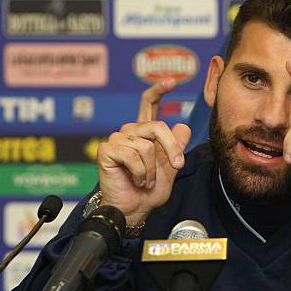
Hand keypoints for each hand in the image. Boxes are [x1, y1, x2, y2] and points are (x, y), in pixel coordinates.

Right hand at [97, 80, 191, 224]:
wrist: (134, 209)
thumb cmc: (149, 190)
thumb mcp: (170, 167)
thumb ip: (176, 147)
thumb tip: (183, 126)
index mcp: (144, 133)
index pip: (149, 105)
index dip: (159, 90)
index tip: (171, 81)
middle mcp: (129, 132)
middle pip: (158, 127)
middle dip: (172, 149)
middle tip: (177, 166)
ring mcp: (117, 140)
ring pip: (147, 146)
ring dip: (153, 170)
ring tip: (146, 181)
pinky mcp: (107, 151)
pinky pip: (133, 156)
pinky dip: (142, 174)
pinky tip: (137, 181)